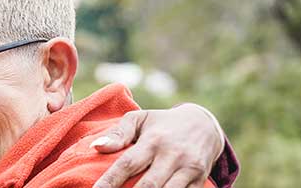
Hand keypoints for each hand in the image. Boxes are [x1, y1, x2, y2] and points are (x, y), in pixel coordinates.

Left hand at [92, 103, 223, 187]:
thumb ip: (117, 134)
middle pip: (148, 185)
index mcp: (153, 140)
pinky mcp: (200, 180)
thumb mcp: (139, 119)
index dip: (110, 181)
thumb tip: (96, 147)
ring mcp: (189, 169)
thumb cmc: (161, 124)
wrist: (204, 125)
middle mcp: (172, 155)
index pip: (127, 164)